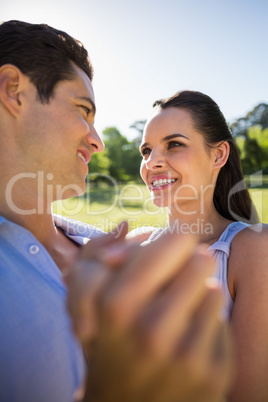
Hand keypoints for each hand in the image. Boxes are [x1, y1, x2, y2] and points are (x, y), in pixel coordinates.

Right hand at [67, 228, 232, 401]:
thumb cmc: (107, 343)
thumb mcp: (86, 299)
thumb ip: (97, 253)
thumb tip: (125, 227)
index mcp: (117, 303)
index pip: (176, 239)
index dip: (171, 242)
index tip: (167, 251)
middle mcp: (153, 329)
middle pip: (200, 260)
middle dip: (186, 266)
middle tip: (173, 282)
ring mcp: (186, 354)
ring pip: (213, 289)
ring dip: (196, 297)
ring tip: (176, 315)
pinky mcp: (213, 374)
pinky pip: (222, 323)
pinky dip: (206, 326)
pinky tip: (186, 342)